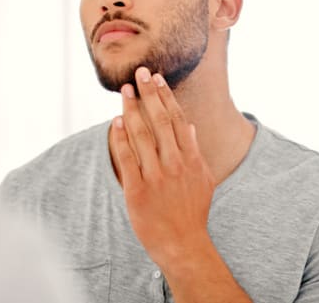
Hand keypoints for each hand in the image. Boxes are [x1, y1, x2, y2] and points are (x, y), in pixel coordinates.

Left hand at [110, 66, 214, 266]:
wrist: (183, 244)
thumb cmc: (192, 212)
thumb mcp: (204, 180)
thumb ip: (196, 152)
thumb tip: (191, 127)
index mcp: (192, 159)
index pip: (178, 120)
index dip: (166, 96)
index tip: (157, 78)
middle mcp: (175, 164)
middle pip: (160, 120)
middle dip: (149, 94)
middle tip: (139, 73)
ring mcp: (156, 176)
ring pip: (141, 135)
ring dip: (132, 109)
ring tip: (125, 91)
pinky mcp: (137, 190)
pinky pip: (126, 158)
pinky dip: (120, 138)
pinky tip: (115, 122)